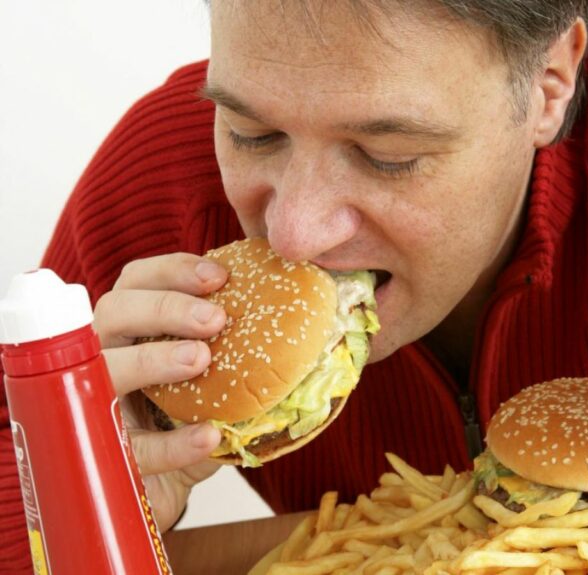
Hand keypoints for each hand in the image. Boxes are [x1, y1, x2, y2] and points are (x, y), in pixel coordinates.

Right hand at [93, 253, 228, 530]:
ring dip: (152, 358)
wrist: (167, 481)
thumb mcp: (219, 373)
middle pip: (113, 311)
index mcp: (131, 326)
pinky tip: (210, 435)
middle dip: (165, 307)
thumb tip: (320, 325)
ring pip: (104, 370)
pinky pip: (134, 448)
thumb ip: (247, 347)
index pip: (138, 280)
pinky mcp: (111, 456)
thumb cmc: (191, 412)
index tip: (220, 275)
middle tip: (215, 319)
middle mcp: (105, 356)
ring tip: (200, 359)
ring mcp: (98, 404)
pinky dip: (172, 443)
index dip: (174, 271)